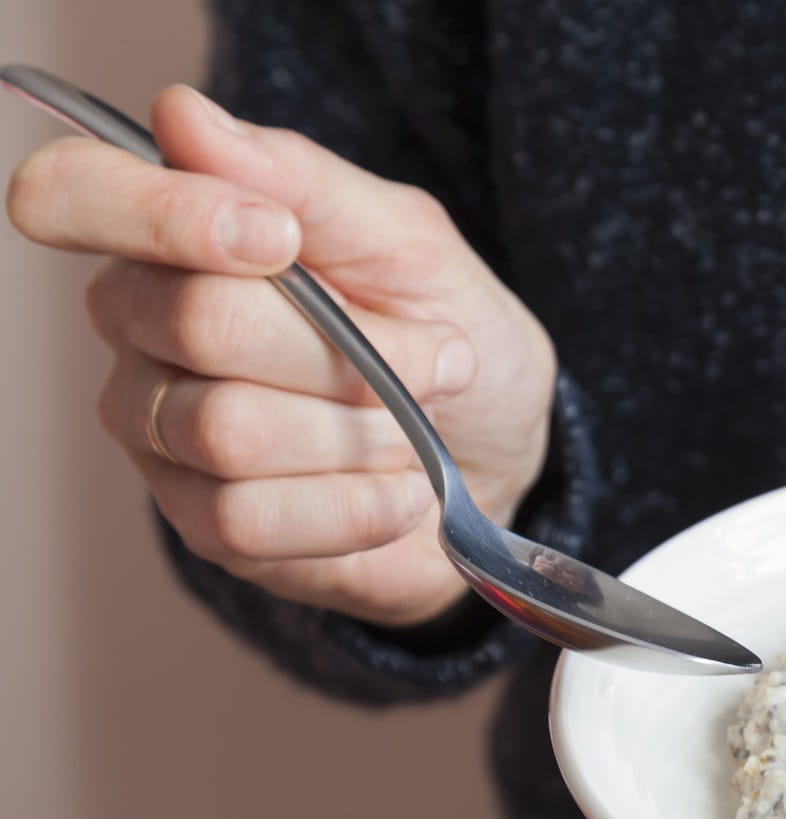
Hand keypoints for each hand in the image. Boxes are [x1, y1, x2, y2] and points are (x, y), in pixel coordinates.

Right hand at [6, 85, 555, 627]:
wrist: (502, 459)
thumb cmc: (446, 334)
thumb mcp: (410, 243)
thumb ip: (304, 182)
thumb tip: (183, 115)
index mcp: (172, 234)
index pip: (72, 194)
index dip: (163, 213)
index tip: (280, 236)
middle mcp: (139, 329)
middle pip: (199, 322)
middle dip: (349, 349)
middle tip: (437, 358)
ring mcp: (159, 432)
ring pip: (229, 430)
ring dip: (362, 432)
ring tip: (414, 428)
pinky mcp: (201, 523)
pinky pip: (249, 517)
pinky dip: (355, 506)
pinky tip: (401, 492)